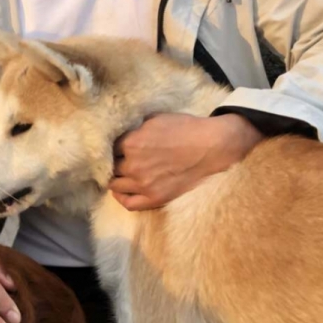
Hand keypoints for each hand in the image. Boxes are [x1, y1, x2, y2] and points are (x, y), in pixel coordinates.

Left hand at [109, 113, 264, 211]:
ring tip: (121, 175)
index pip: (110, 147)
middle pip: (110, 166)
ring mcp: (143, 184)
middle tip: (120, 160)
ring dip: (116, 179)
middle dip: (114, 162)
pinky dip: (121, 198)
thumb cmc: (187, 129)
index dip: (114, 146)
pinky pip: (128, 203)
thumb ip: (136, 127)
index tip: (118, 147)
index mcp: (132, 142)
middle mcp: (133, 164)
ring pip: (115, 185)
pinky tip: (123, 191)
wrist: (212, 147)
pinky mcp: (154, 198)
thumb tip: (124, 131)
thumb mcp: (156, 118)